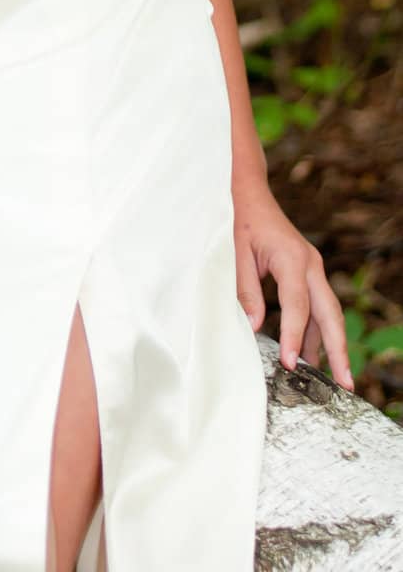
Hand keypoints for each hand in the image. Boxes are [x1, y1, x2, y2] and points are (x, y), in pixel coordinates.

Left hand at [232, 175, 353, 391]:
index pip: (297, 306)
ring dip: (332, 344)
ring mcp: (313, 268)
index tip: (291, 363)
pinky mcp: (308, 272)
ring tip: (334, 379)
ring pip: (328, 312)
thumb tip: (253, 327)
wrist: (249, 194)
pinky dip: (317, 330)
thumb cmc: (240, 221)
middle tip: (344, 384)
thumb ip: (245, 290)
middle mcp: (310, 264)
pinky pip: (317, 306)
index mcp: (292, 258)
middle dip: (338, 350)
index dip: (294, 336)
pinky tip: (313, 353)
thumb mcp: (235, 254)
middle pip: (329, 313)